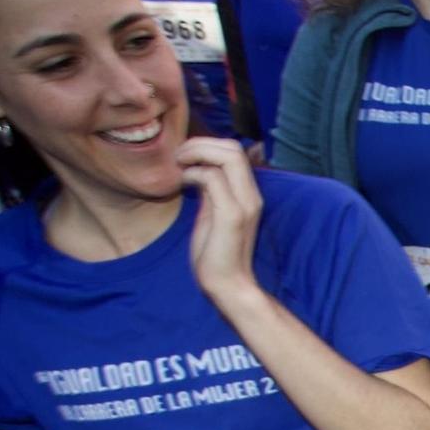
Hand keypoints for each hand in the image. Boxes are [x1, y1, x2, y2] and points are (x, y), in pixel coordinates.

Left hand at [179, 137, 263, 308]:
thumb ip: (212, 192)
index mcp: (247, 194)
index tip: (184, 157)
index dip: (207, 145)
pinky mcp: (232, 216)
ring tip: (179, 165)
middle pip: (233, 147)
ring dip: (197, 153)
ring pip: (227, 156)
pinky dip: (193, 174)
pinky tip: (183, 184)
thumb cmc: (216, 253)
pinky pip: (213, 178)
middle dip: (200, 144)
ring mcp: (244, 204)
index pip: (235, 151)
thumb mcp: (212, 213)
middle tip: (178, 157)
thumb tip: (199, 170)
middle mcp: (251, 195)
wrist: (228, 285)